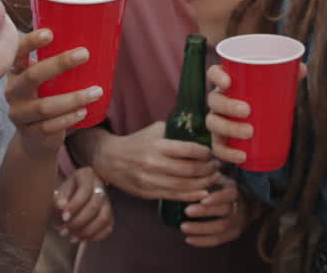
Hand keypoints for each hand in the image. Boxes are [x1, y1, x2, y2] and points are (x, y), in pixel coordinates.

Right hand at [5, 29, 102, 158]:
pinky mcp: (30, 133)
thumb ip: (56, 65)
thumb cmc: (45, 99)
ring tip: (96, 91)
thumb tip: (92, 37)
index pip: (17, 53)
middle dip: (59, 64)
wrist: (34, 139)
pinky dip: (68, 119)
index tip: (50, 33)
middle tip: (84, 54)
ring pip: (44, 106)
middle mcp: (13, 92)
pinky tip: (83, 112)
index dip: (30, 42)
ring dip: (73, 98)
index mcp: (16, 72)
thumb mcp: (44, 81)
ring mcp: (19, 114)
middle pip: (32, 76)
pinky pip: (49, 126)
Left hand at [53, 166, 113, 242]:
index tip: (64, 217)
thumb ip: (58, 198)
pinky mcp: (111, 214)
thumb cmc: (67, 192)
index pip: (85, 190)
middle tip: (64, 231)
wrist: (75, 193)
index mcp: (87, 176)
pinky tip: (82, 239)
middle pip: (94, 206)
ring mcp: (108, 201)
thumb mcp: (60, 190)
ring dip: (87, 231)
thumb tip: (61, 206)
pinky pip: (108, 227)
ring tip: (72, 238)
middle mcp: (101, 186)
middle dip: (78, 222)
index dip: (75, 205)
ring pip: (103, 218)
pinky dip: (96, 236)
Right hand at [89, 121, 217, 201]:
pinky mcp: (148, 193)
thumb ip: (176, 131)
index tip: (213, 153)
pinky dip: (192, 196)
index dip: (206, 153)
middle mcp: (153, 164)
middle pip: (190, 170)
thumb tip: (201, 131)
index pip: (189, 150)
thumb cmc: (137, 142)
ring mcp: (150, 181)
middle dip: (209, 169)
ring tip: (214, 179)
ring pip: (184, 187)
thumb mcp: (155, 130)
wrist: (109, 159)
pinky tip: (203, 192)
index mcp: (157, 145)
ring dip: (204, 184)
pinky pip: (174, 197)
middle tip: (218, 167)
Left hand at [180, 175, 249, 247]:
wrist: (246, 205)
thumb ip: (208, 176)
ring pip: (221, 228)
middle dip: (204, 212)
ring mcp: (237, 222)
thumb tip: (191, 172)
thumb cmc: (224, 189)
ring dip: (201, 229)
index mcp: (234, 191)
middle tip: (186, 211)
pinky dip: (203, 241)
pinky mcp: (233, 234)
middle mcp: (238, 207)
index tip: (203, 199)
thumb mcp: (220, 178)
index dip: (217, 198)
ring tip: (183, 227)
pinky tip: (188, 240)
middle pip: (224, 211)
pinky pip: (218, 240)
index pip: (229, 195)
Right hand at [205, 63, 307, 165]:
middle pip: (214, 100)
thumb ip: (288, 74)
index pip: (213, 73)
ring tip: (249, 132)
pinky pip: (218, 147)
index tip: (228, 82)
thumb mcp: (276, 84)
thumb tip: (303, 69)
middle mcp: (217, 100)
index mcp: (226, 82)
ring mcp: (217, 120)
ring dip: (229, 128)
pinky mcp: (221, 140)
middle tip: (248, 111)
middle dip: (228, 106)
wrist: (262, 119)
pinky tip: (242, 157)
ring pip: (213, 123)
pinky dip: (228, 153)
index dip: (217, 76)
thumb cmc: (266, 96)